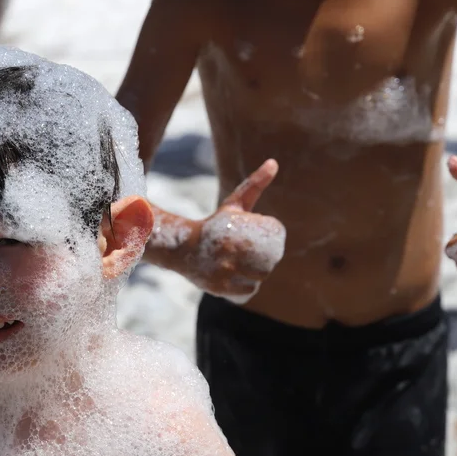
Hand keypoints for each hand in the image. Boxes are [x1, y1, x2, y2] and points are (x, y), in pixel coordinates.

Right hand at [193, 159, 286, 302]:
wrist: (182, 248)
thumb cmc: (214, 225)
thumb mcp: (234, 204)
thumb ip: (254, 185)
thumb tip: (274, 163)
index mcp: (233, 238)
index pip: (271, 249)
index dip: (272, 249)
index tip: (266, 247)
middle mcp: (227, 258)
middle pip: (266, 267)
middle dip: (266, 264)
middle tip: (259, 259)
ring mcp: (222, 275)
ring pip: (257, 281)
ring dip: (257, 276)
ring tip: (249, 268)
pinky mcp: (218, 289)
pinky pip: (246, 292)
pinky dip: (247, 288)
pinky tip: (241, 279)